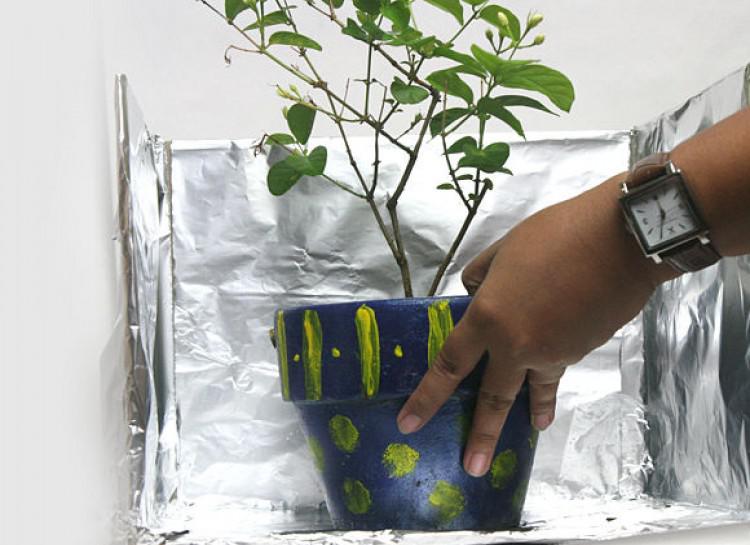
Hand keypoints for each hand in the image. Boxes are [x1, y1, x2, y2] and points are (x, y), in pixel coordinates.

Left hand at [396, 175, 677, 476]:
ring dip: (530, 414)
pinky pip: (557, 369)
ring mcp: (552, 353)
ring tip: (531, 432)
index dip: (427, 397)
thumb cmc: (557, 235)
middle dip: (481, 436)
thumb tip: (475, 290)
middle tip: (471, 467)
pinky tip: (555, 389)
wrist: (622, 242)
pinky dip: (554, 381)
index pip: (450, 364)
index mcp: (488, 318)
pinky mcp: (580, 351)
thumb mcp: (505, 248)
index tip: (410, 424)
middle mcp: (516, 345)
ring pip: (533, 387)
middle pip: (493, 397)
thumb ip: (483, 275)